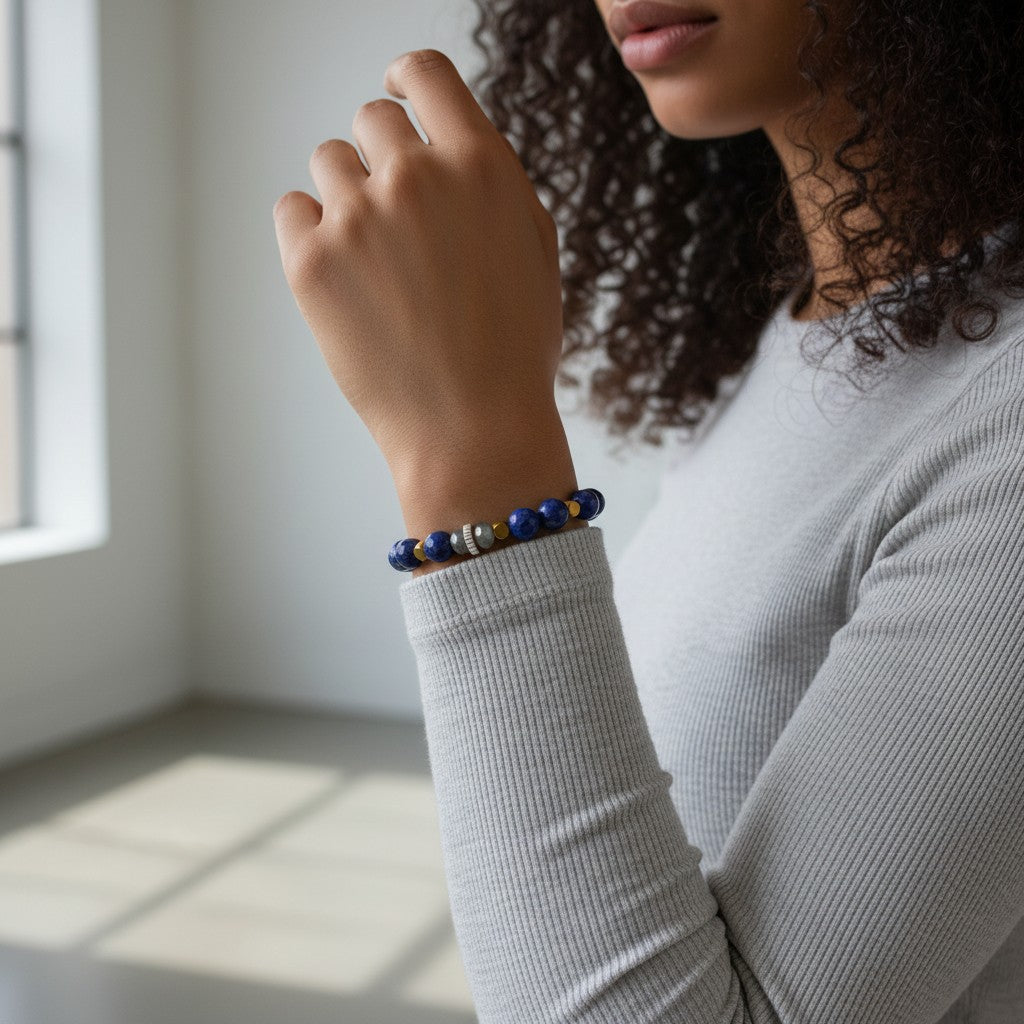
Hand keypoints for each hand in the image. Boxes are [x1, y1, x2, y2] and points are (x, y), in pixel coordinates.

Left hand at [272, 49, 566, 488]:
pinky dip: (312, 233)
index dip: (407, 79)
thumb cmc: (512, 350)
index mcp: (481, 166)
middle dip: (384, 160)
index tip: (397, 92)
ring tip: (379, 265)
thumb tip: (446, 141)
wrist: (474, 430)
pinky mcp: (310, 262)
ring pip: (329, 164)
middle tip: (400, 222)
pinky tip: (345, 275)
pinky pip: (292, 209)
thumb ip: (489, 181)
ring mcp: (358, 218)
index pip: (426, 75)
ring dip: (349, 198)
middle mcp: (417, 177)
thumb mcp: (532, 248)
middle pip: (372, 120)